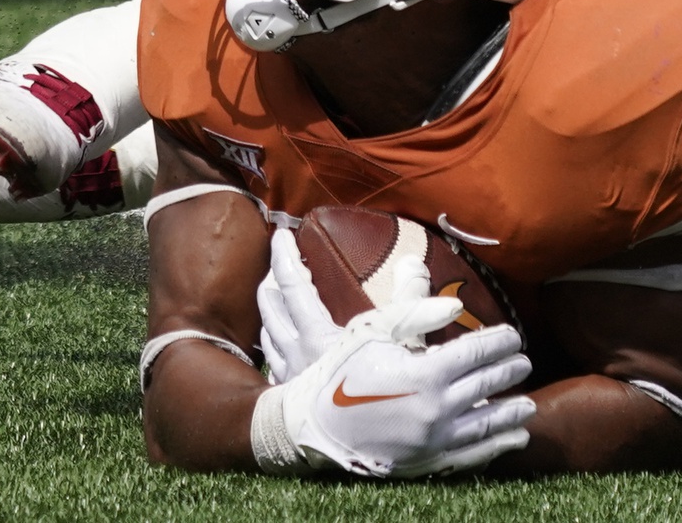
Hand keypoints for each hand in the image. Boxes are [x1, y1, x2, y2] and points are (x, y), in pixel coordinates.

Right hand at [258, 305, 533, 477]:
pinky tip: (513, 440)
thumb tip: (457, 305)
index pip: (478, 352)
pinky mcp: (425, 462)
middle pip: (487, 385)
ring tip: (528, 404)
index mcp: (426, 372)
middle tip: (524, 362)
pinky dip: (497, 447)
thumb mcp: (374, 329)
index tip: (513, 335)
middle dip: (509, 371)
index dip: (501, 341)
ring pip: (486, 424)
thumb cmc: (343, 370)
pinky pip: (471, 456)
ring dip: (511, 412)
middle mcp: (435, 409)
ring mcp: (432, 440)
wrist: (312, 423)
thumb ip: (417, 311)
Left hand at [259, 227, 436, 382]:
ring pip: (268, 334)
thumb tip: (414, 263)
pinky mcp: (293, 396)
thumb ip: (410, 300)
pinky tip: (285, 346)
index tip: (282, 232)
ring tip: (275, 297)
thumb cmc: (378, 395)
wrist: (359, 449)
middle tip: (279, 262)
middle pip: (269, 306)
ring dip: (270, 311)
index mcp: (315, 334)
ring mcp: (290, 377)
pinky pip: (275, 361)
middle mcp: (295, 354)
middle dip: (272, 280)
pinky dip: (276, 343)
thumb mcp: (400, 340)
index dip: (285, 255)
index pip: (291, 284)